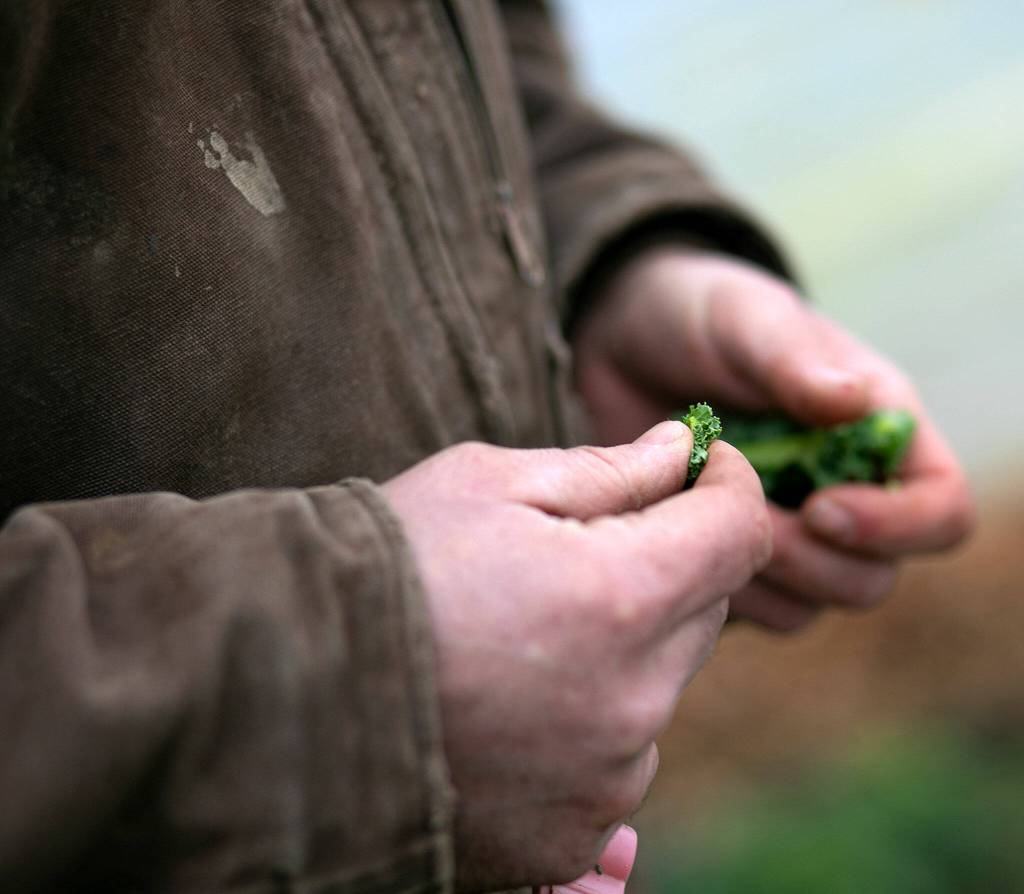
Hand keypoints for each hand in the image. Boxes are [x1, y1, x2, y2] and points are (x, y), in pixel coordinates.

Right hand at [382, 422, 768, 888]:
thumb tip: (683, 452)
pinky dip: (593, 715)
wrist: (285, 687)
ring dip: (628, 645)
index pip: (740, 532)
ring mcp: (606, 777)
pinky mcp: (573, 831)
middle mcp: (631, 699)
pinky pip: (622, 754)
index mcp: (618, 596)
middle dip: (669, 562)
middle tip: (586, 544)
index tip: (703, 468)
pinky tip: (516, 698)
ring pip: (665, 683)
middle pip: (707, 610)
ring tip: (528, 629)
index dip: (730, 485)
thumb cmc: (386, 565)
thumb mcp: (490, 482)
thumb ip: (608, 470)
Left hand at [572, 246, 974, 631]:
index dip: (896, 526)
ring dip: (763, 579)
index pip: (939, 508)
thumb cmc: (701, 316)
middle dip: (814, 562)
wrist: (625, 342)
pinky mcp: (733, 551)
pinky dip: (721, 588)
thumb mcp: (744, 319)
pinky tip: (674, 535)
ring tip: (700, 520)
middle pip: (873, 575)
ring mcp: (788, 529)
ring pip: (812, 603)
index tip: (819, 508)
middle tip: (746, 520)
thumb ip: (792, 360)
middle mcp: (845, 490)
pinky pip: (749, 607)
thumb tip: (855, 403)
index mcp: (878, 431)